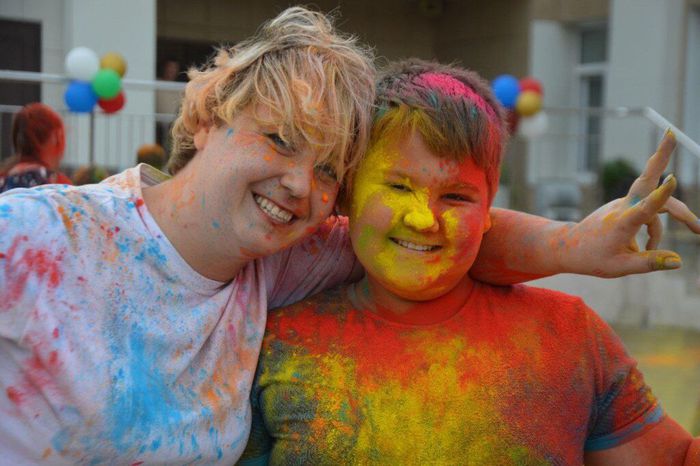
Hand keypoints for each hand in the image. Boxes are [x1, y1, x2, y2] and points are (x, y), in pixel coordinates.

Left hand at [559, 130, 699, 276]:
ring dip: (674, 218)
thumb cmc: (593, 259)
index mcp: (622, 222)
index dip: (660, 195)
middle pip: (647, 179)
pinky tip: (647, 247)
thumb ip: (650, 263)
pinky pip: (649, 214)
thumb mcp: (620, 267)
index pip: (644, 207)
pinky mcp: (626, 206)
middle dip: (661, 156)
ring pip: (657, 206)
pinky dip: (654, 229)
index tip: (671, 179)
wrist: (569, 248)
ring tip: (696, 232)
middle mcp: (623, 207)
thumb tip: (679, 261)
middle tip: (671, 133)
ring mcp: (624, 203)